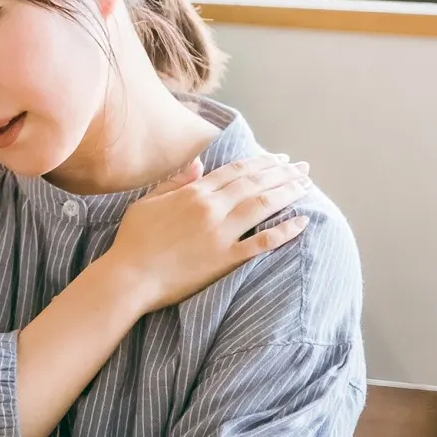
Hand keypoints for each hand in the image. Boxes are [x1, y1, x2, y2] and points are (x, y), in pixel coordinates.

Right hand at [103, 153, 311, 311]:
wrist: (128, 277)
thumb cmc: (132, 241)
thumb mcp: (147, 203)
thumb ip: (174, 182)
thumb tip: (198, 163)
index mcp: (193, 193)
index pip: (236, 171)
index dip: (261, 162)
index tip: (280, 160)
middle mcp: (211, 208)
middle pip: (255, 183)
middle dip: (283, 173)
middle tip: (304, 168)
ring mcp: (220, 233)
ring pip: (263, 205)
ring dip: (288, 193)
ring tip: (308, 186)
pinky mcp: (225, 258)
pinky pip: (262, 242)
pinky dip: (284, 231)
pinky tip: (302, 222)